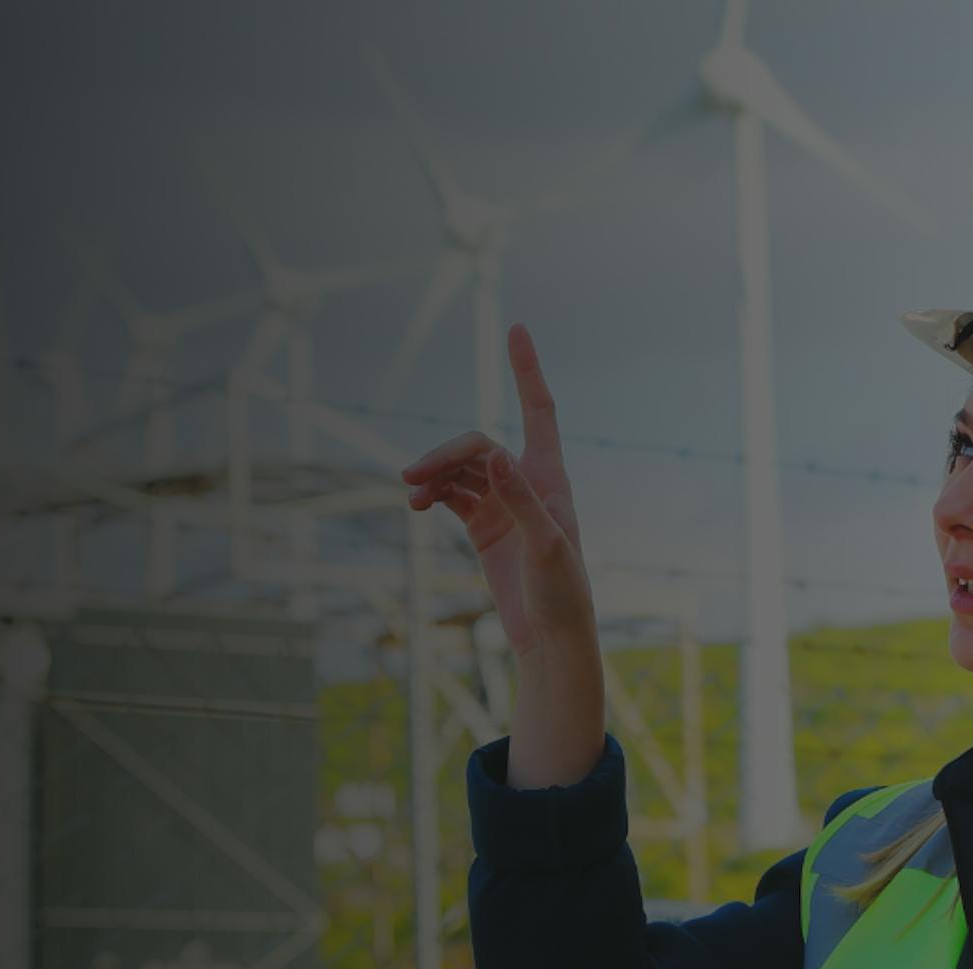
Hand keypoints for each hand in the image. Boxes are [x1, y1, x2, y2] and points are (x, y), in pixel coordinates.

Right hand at [402, 324, 591, 660]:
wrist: (552, 637)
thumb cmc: (562, 593)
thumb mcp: (545, 547)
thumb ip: (520, 500)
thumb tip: (494, 454)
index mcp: (551, 478)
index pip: (538, 410)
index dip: (526, 369)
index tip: (516, 327)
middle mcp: (527, 483)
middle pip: (478, 445)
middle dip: (445, 454)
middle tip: (413, 476)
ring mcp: (503, 504)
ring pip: (461, 469)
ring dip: (433, 475)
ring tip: (410, 493)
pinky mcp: (485, 527)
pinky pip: (452, 495)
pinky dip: (433, 494)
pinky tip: (417, 504)